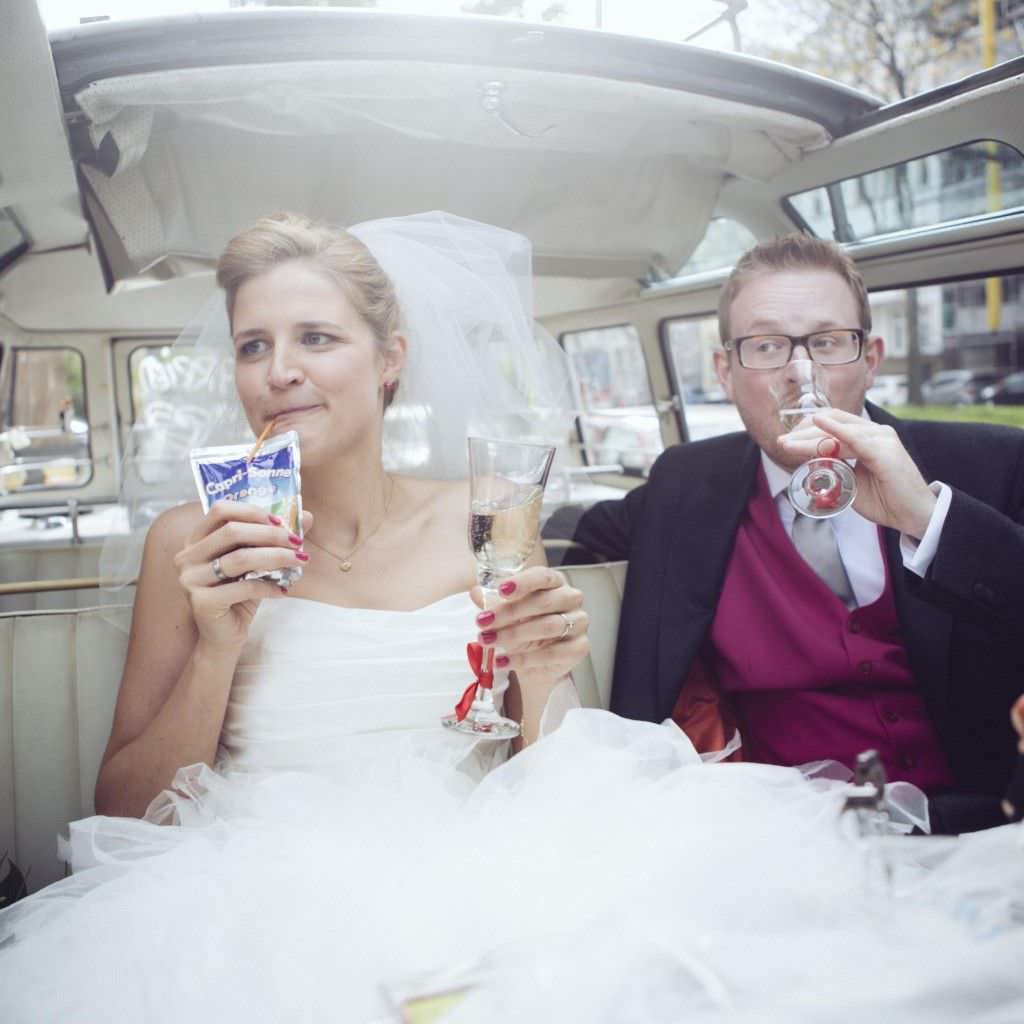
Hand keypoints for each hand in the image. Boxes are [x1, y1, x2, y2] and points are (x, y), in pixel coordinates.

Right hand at [174, 501, 313, 652]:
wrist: (223, 637)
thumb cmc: (239, 595)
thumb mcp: (257, 563)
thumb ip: (276, 539)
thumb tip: (309, 516)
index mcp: (196, 539)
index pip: (221, 510)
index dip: (253, 512)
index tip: (281, 522)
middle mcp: (187, 556)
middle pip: (231, 531)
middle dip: (271, 535)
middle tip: (297, 542)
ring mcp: (190, 579)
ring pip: (240, 558)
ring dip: (276, 557)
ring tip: (299, 561)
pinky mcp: (201, 602)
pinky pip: (243, 587)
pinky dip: (269, 586)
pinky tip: (284, 590)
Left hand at [470, 566, 589, 688]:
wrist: (536, 662)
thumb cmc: (524, 627)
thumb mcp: (505, 612)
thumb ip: (492, 601)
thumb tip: (476, 592)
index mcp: (554, 582)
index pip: (543, 576)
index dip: (522, 582)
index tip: (500, 590)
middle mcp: (571, 599)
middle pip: (544, 602)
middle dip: (510, 612)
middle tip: (483, 622)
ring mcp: (579, 623)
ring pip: (548, 627)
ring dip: (513, 635)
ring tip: (488, 641)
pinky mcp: (579, 648)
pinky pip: (552, 653)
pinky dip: (524, 659)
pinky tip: (502, 661)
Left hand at [779, 409, 936, 537]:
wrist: (913, 516)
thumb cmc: (885, 500)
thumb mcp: (850, 482)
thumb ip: (832, 469)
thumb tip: (809, 464)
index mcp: (867, 438)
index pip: (833, 425)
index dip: (808, 430)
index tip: (786, 441)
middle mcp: (875, 433)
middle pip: (832, 424)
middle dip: (803, 433)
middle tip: (781, 442)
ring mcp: (881, 439)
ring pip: (838, 432)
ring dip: (810, 437)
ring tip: (788, 443)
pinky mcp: (885, 451)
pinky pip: (856, 439)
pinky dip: (837, 430)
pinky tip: (820, 422)